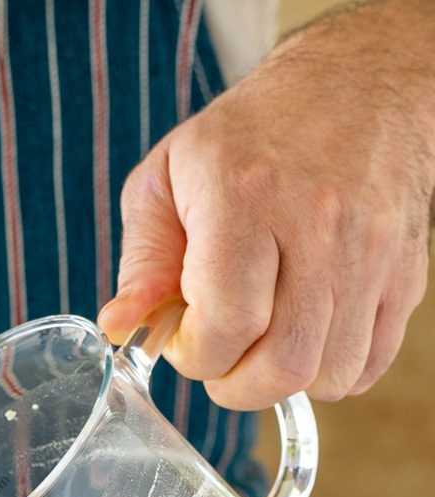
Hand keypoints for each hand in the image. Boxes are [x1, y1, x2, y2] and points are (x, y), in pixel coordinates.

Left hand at [98, 0, 434, 408]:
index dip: (195, 357)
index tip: (187, 338)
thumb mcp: (168, 176)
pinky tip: (305, 334)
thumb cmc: (252, 136)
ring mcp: (370, 253)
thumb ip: (142, 260)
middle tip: (222, 354)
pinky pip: (371, 362)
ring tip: (264, 339)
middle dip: (237, 384)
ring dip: (285, 380)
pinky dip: (332, 369)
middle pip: (283, 367)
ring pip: (330, 375)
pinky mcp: (404, 272)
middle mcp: (319, 227)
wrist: (360, 83)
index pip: (226, 328)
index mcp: (247, 200)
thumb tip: (120, 328)